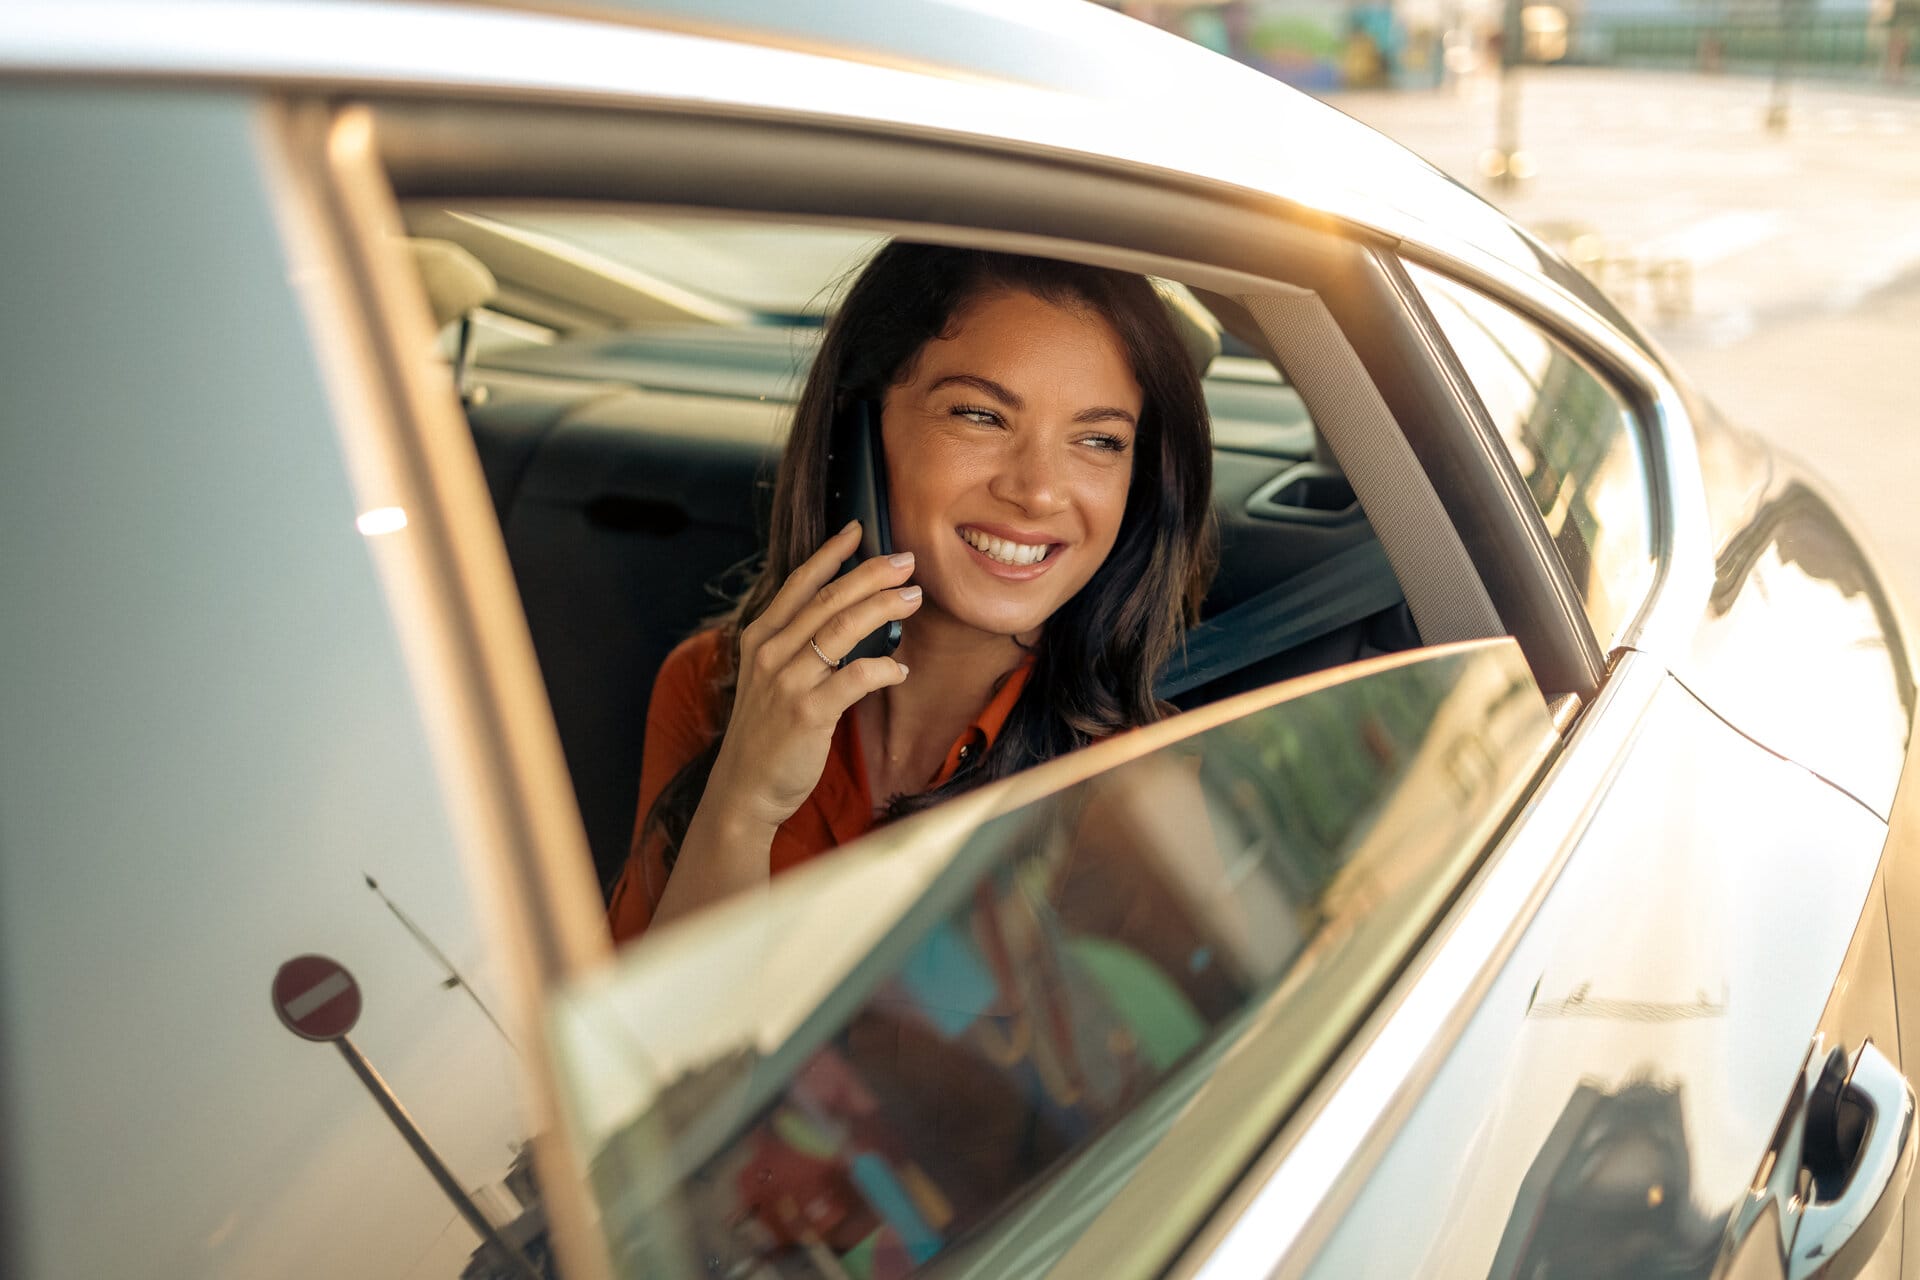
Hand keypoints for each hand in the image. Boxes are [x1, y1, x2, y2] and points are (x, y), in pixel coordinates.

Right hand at [705, 520, 921, 832]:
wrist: (744, 788)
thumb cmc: (765, 733)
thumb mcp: (769, 679)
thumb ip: (797, 646)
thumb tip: (847, 617)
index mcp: (761, 638)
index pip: (799, 584)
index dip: (830, 554)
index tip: (858, 529)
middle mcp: (770, 653)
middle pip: (828, 599)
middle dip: (871, 573)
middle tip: (906, 561)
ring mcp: (787, 681)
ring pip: (843, 628)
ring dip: (883, 608)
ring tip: (913, 598)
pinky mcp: (807, 713)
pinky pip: (855, 678)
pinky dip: (883, 669)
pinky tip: (900, 670)